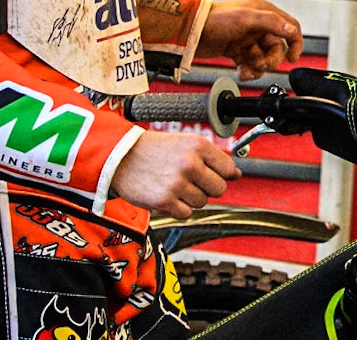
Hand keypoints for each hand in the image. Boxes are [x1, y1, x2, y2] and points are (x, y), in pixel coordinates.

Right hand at [110, 129, 238, 218]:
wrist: (120, 157)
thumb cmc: (154, 150)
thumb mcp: (185, 143)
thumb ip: (212, 158)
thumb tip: (236, 174)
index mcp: (198, 145)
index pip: (228, 168)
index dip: (223, 174)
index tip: (213, 174)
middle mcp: (190, 164)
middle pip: (219, 189)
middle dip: (207, 187)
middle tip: (191, 180)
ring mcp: (177, 184)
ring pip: (202, 202)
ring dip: (191, 197)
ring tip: (174, 184)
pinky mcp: (165, 202)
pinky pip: (187, 213)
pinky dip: (179, 208)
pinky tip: (168, 195)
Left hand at [200, 0, 303, 80]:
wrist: (190, 31)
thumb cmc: (215, 19)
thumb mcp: (247, 18)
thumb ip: (272, 23)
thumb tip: (292, 30)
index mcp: (264, 13)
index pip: (289, 27)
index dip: (295, 42)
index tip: (292, 58)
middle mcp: (258, 25)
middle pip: (276, 47)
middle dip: (270, 60)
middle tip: (261, 65)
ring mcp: (247, 38)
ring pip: (263, 57)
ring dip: (258, 67)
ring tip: (248, 70)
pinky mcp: (237, 50)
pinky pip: (250, 63)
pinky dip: (248, 70)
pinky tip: (242, 72)